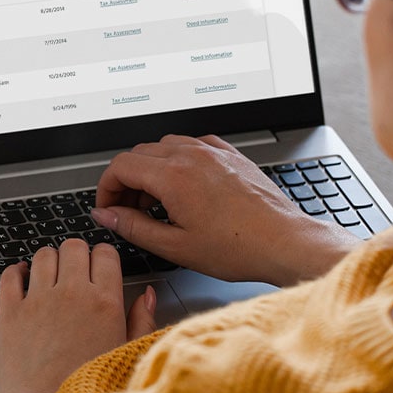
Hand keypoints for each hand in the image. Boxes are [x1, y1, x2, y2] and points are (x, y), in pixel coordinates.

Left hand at [0, 239, 156, 392]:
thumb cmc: (84, 385)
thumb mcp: (125, 352)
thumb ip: (140, 320)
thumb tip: (147, 294)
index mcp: (104, 302)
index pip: (105, 253)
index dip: (103, 255)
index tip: (99, 263)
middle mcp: (70, 294)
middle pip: (73, 247)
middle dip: (76, 252)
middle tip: (75, 267)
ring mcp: (37, 300)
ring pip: (42, 255)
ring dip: (48, 259)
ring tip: (50, 273)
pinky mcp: (9, 311)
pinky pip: (10, 275)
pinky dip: (16, 271)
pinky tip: (22, 276)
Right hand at [92, 135, 358, 285]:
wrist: (285, 242)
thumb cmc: (239, 247)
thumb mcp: (175, 246)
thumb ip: (132, 227)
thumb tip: (106, 216)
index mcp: (173, 176)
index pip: (120, 166)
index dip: (106, 188)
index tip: (109, 207)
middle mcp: (192, 156)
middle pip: (139, 154)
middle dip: (126, 181)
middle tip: (128, 209)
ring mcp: (214, 152)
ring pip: (165, 146)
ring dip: (151, 169)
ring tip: (157, 201)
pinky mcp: (231, 156)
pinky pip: (194, 145)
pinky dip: (179, 161)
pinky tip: (185, 185)